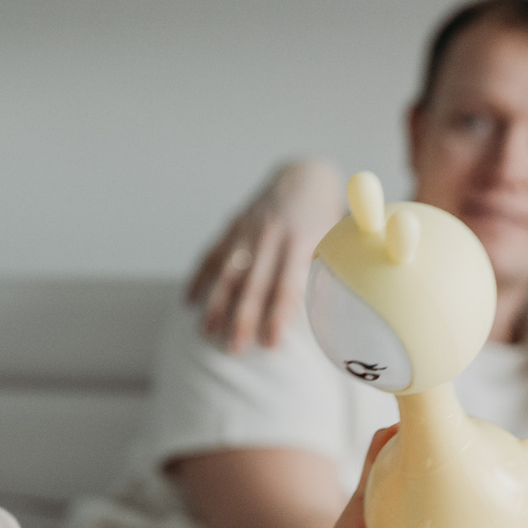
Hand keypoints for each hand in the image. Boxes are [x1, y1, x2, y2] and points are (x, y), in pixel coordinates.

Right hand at [187, 159, 344, 351]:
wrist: (304, 178)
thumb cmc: (326, 219)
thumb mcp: (335, 239)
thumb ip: (331, 270)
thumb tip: (338, 312)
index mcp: (300, 240)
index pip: (286, 284)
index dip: (277, 315)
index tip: (271, 344)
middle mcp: (271, 235)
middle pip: (253, 283)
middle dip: (242, 318)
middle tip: (233, 349)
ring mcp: (248, 230)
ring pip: (228, 271)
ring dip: (216, 303)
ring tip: (206, 333)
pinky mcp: (233, 227)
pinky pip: (211, 254)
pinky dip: (199, 277)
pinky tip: (189, 302)